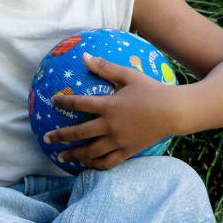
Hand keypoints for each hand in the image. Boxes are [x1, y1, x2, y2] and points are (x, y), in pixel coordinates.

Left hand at [43, 52, 180, 169]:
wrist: (175, 112)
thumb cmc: (152, 90)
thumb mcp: (129, 75)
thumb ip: (105, 67)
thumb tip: (84, 56)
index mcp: (110, 105)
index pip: (79, 104)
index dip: (63, 102)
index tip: (53, 101)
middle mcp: (111, 125)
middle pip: (79, 133)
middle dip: (60, 136)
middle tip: (47, 139)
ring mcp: (119, 141)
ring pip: (91, 152)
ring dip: (74, 155)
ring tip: (61, 157)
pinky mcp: (128, 151)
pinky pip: (108, 162)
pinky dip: (95, 165)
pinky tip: (86, 165)